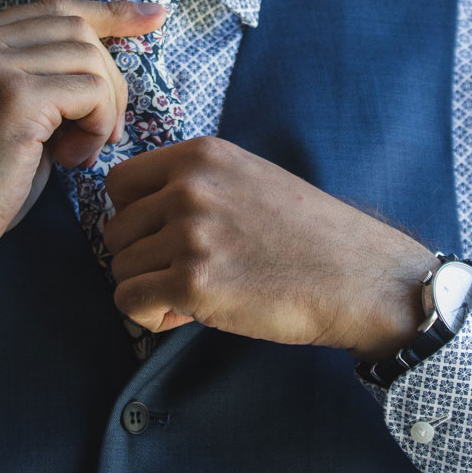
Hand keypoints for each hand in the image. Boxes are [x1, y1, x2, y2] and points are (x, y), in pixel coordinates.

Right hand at [0, 0, 166, 309]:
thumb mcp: (1, 113)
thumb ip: (36, 75)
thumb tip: (108, 50)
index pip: (52, 8)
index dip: (107, 13)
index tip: (153, 16)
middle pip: (75, 28)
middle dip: (108, 78)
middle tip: (103, 134)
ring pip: (88, 58)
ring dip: (103, 109)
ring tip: (78, 153)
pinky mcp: (12, 98)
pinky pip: (90, 91)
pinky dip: (97, 125)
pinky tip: (72, 160)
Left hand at [101, 136, 434, 358]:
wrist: (357, 276)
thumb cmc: (306, 234)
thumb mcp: (248, 179)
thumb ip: (193, 185)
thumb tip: (134, 217)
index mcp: (201, 155)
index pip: (119, 184)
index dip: (135, 218)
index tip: (165, 238)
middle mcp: (190, 187)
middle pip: (114, 231)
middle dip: (143, 260)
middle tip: (188, 274)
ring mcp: (191, 234)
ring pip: (119, 269)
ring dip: (149, 290)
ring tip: (196, 293)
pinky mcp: (194, 282)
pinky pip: (130, 303)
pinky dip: (152, 317)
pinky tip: (191, 314)